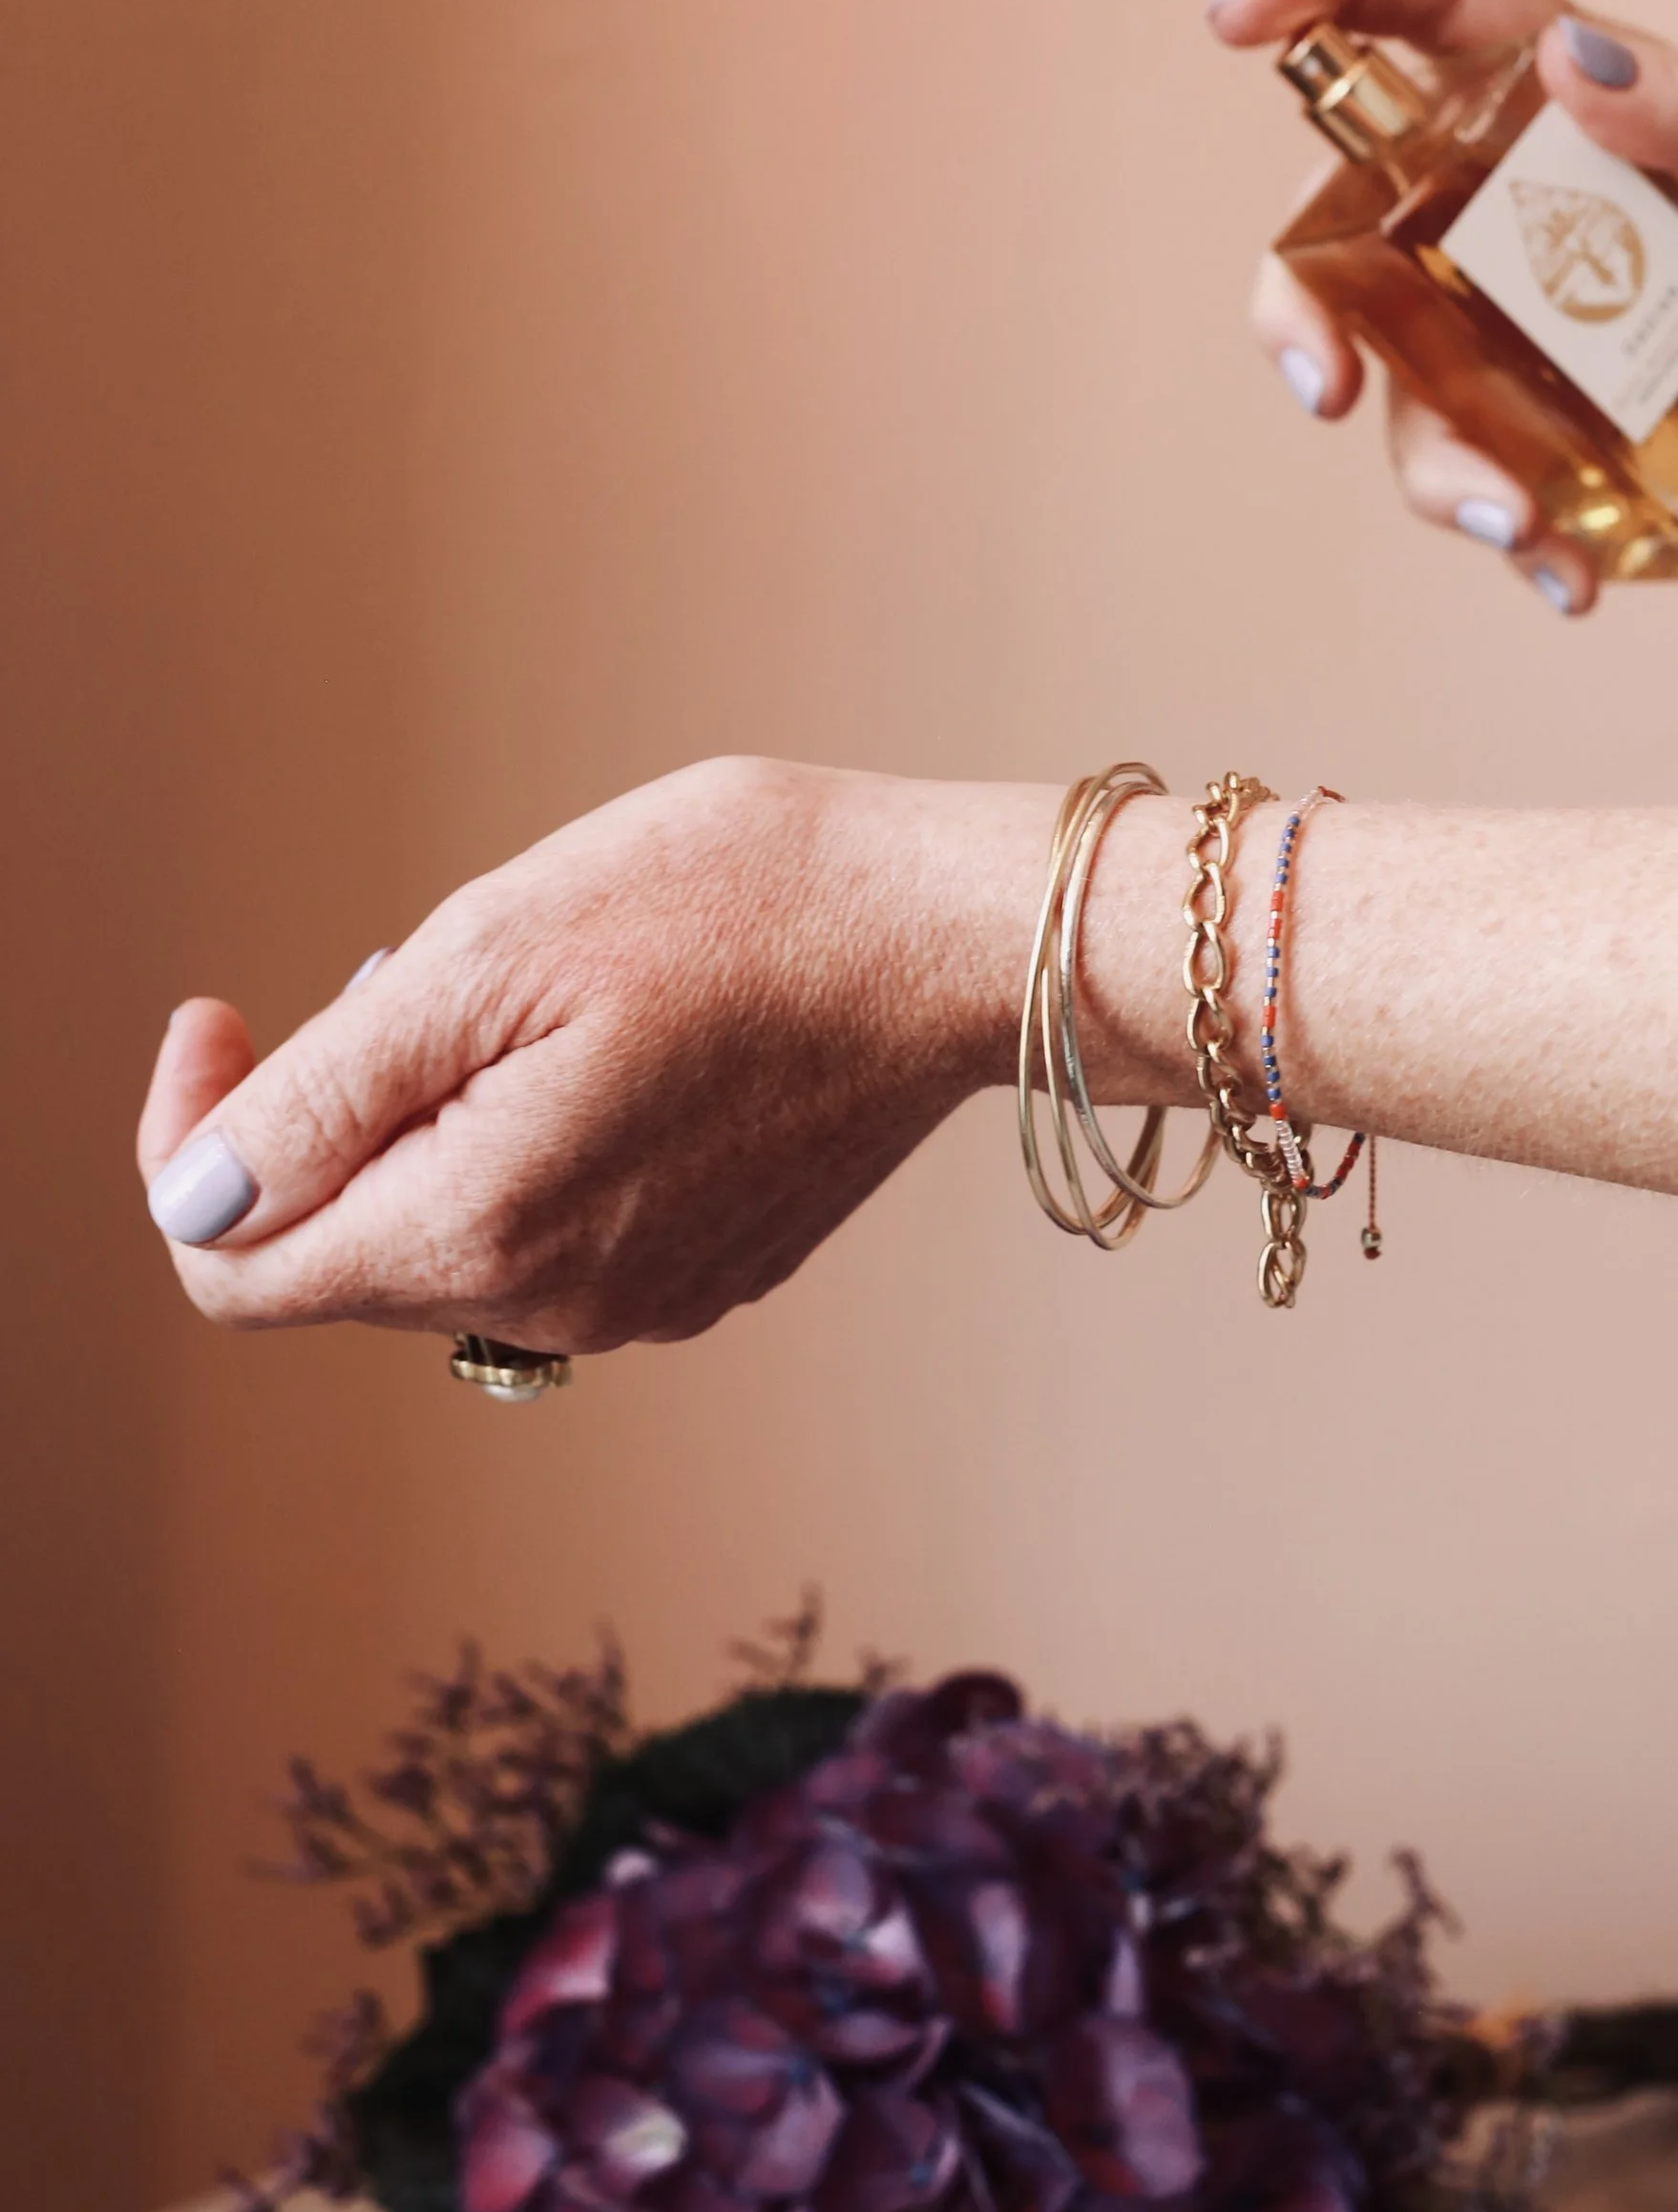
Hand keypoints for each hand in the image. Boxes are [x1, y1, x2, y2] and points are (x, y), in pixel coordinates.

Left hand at [135, 760, 1035, 1349]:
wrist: (954, 939)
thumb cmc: (741, 904)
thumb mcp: (490, 952)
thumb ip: (325, 1099)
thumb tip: (195, 1203)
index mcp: (484, 1229)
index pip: (234, 1264)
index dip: (189, 1142)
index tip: (226, 1019)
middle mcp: (556, 1307)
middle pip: (339, 1257)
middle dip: (328, 1120)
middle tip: (408, 969)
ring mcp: (640, 1305)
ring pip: (446, 1244)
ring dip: (430, 1129)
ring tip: (526, 994)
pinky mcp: (705, 1276)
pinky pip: (549, 1238)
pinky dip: (523, 1149)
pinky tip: (606, 1043)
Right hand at [1212, 0, 1677, 611]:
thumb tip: (1572, 68)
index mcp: (1543, 92)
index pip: (1411, 6)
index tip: (1234, 21)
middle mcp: (1490, 199)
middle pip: (1337, 229)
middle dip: (1299, 314)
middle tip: (1324, 388)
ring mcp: (1500, 314)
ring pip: (1402, 384)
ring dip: (1438, 470)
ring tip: (1522, 527)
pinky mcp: (1535, 412)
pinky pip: (1483, 471)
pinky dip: (1515, 532)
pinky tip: (1565, 577)